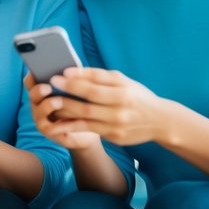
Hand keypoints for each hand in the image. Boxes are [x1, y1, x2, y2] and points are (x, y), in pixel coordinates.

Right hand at [25, 73, 101, 150]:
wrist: (91, 127)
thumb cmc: (83, 103)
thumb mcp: (77, 90)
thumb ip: (71, 81)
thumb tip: (72, 70)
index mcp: (42, 90)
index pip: (31, 81)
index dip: (33, 75)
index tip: (38, 69)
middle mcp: (38, 103)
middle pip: (33, 94)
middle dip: (38, 90)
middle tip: (47, 87)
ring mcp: (41, 118)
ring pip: (39, 111)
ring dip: (48, 106)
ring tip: (58, 102)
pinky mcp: (49, 132)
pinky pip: (50, 127)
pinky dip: (60, 122)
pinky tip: (71, 119)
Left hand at [48, 67, 172, 145]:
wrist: (160, 121)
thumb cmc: (136, 96)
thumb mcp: (123, 81)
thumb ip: (99, 76)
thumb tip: (72, 71)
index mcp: (123, 93)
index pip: (94, 88)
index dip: (73, 83)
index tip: (56, 77)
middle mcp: (120, 112)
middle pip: (87, 105)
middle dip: (64, 98)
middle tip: (48, 90)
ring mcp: (117, 127)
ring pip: (84, 121)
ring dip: (64, 114)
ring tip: (49, 105)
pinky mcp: (114, 138)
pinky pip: (89, 131)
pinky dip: (72, 126)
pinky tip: (60, 120)